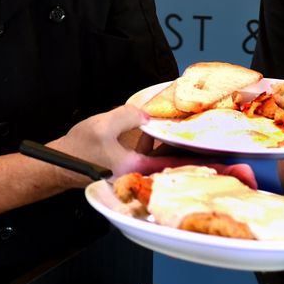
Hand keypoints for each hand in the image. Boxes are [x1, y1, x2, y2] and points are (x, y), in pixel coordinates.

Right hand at [53, 105, 257, 187]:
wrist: (58, 164)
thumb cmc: (78, 149)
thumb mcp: (102, 126)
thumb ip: (128, 116)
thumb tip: (150, 113)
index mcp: (138, 166)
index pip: (176, 161)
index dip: (200, 156)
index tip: (223, 150)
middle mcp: (142, 170)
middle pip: (178, 159)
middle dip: (200, 149)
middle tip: (224, 136)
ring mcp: (139, 166)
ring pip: (170, 155)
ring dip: (187, 144)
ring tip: (207, 128)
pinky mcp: (134, 161)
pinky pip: (158, 151)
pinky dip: (169, 141)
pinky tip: (176, 126)